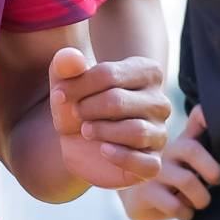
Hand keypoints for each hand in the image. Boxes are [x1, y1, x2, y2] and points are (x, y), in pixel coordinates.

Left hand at [47, 46, 170, 191]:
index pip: (109, 74)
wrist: (80, 144)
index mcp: (146, 73)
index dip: (78, 85)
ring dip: (102, 131)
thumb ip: (65, 66)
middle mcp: (159, 102)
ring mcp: (159, 133)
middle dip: (88, 108)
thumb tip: (70, 57)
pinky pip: (146, 163)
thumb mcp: (66, 84)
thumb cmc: (80, 105)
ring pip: (136, 131)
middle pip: (119, 101)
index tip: (59, 93)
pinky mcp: (153, 162)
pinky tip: (103, 150)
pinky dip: (121, 157)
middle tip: (75, 113)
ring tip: (86, 130)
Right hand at [117, 103, 219, 219]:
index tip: (211, 126)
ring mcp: (153, 171)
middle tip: (216, 181)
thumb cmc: (170, 175)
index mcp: (179, 143)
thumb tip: (205, 110)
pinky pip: (173, 204)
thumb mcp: (183, 156)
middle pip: (192, 149)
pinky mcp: (145, 193)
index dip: (204, 120)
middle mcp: (165, 153)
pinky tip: (184, 213)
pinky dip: (185, 212)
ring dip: (201, 198)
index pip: (195, 125)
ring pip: (187, 180)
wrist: (137, 198)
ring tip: (200, 204)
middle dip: (212, 169)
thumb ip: (196, 133)